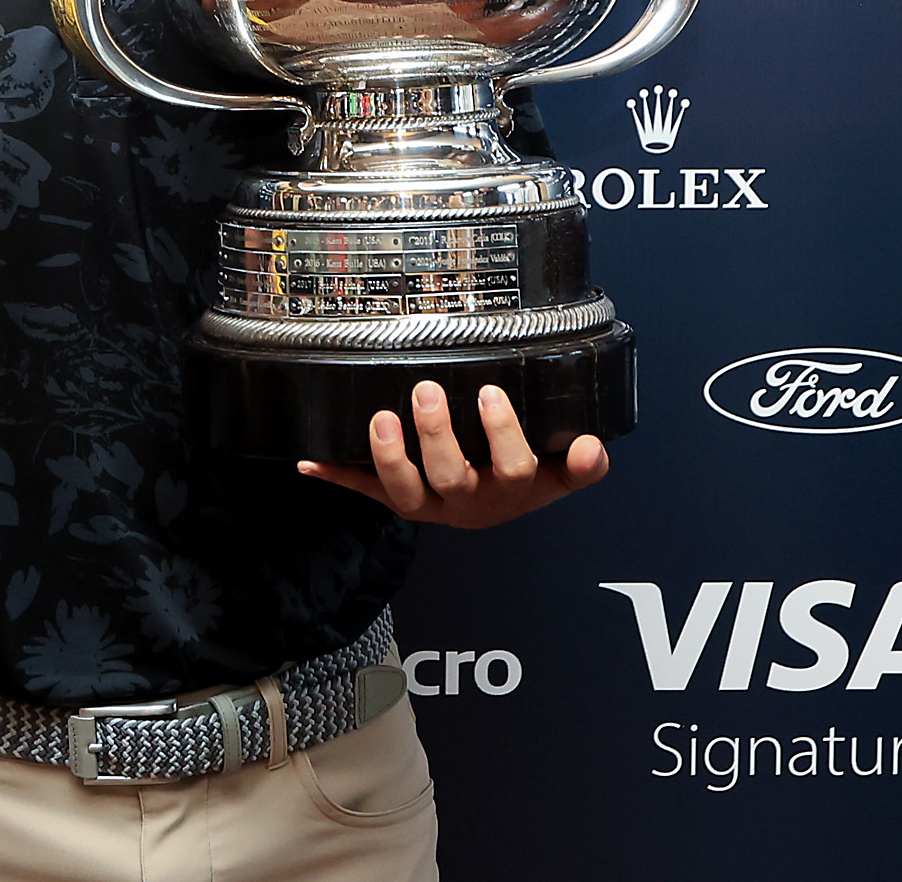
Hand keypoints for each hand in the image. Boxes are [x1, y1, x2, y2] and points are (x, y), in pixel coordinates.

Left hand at [297, 381, 606, 527]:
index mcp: (509, 492)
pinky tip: (310, 462)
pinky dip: (336, 475)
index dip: (502, 436)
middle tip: (428, 392)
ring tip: (380, 419)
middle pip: (450, 478)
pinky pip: (363, 489)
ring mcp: (427, 503)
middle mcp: (465, 502)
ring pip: (405, 492)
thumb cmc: (524, 478)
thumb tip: (591, 447)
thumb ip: (578, 464)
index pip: (513, 470)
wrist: (493, 509)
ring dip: (388, 457)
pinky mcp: (394, 497)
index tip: (492, 393)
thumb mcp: (558, 473)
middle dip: (437, 436)